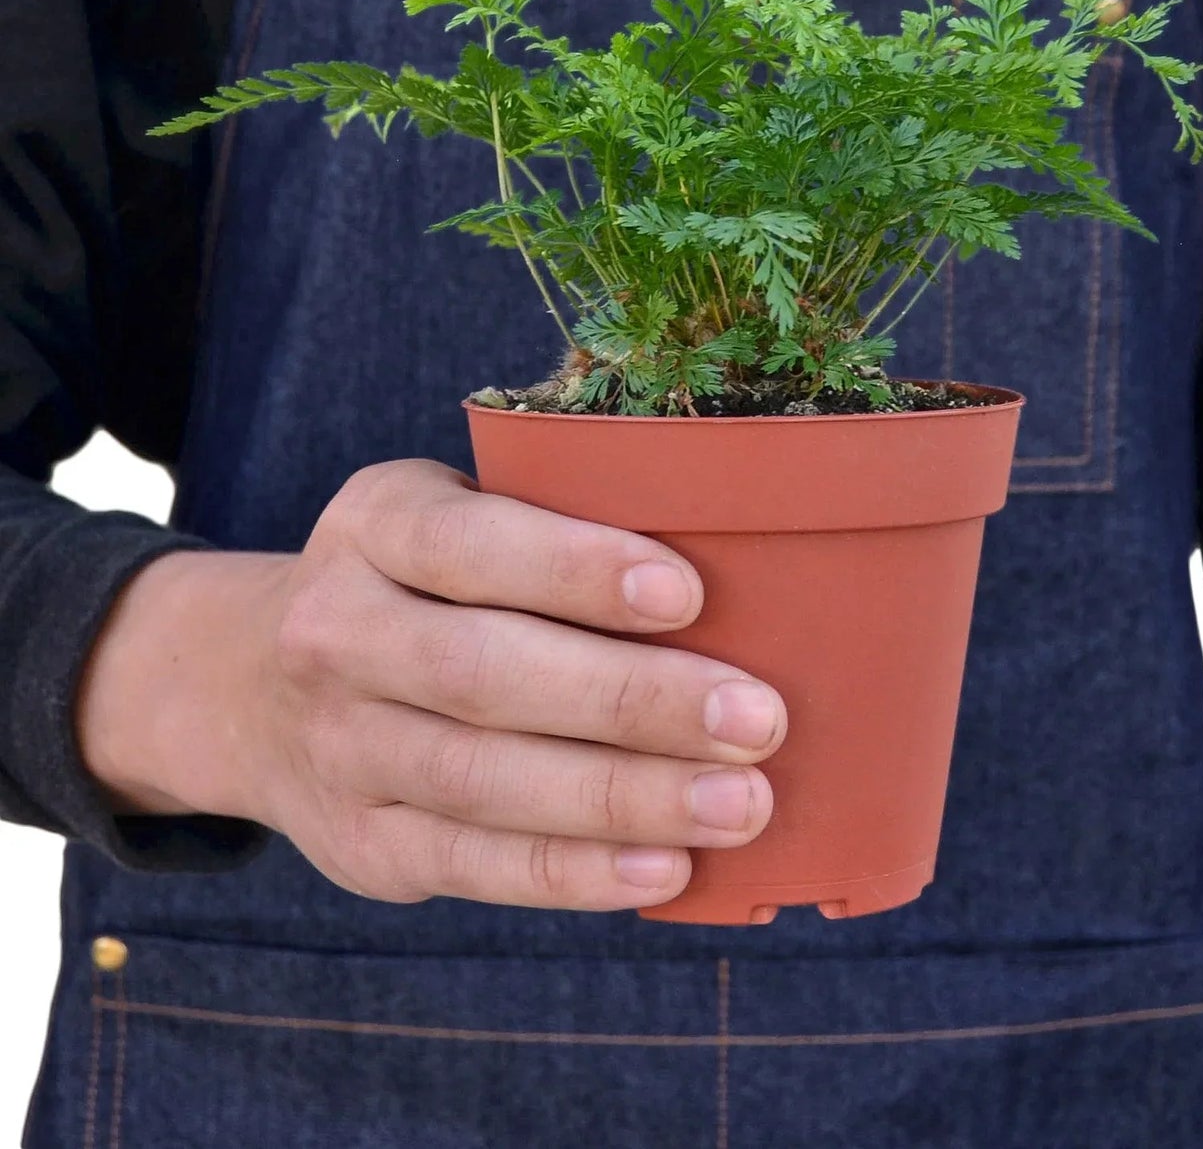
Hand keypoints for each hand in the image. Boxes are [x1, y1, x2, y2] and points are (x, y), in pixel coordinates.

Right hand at [77, 459, 786, 911]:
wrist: (258, 682)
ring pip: (484, 782)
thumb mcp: (458, 517)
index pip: (469, 544)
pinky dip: (574, 874)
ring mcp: (340, 746)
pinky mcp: (361, 841)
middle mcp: (336, 631)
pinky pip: (472, 864)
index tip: (688, 593)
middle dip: (629, 701)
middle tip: (757, 719)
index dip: (575, 569)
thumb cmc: (425, 582)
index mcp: (375, 523)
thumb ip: (557, 532)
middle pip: (483, 674)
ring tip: (740, 803)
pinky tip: (664, 866)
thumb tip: (742, 579)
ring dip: (623, 798)